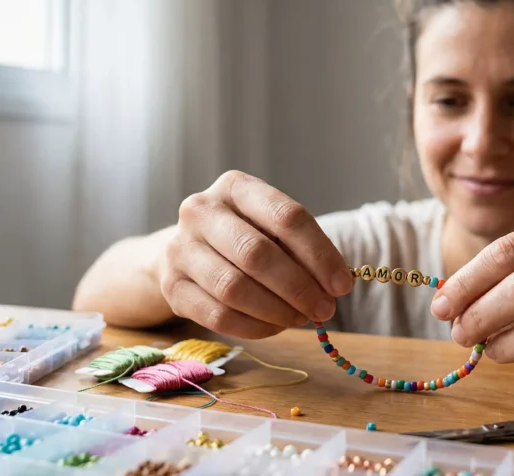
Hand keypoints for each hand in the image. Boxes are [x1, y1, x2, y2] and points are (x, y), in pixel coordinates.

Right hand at [159, 170, 353, 338]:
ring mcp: (179, 248)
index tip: (342, 285)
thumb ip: (300, 250)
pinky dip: (255, 327)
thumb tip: (336, 285)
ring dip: (278, 310)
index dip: (319, 254)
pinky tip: (276, 327)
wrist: (186, 251)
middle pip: (257, 254)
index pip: (286, 216)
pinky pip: (217, 316)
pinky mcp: (171, 286)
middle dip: (299, 287)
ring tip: (302, 318)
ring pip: (234, 288)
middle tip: (326, 309)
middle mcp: (201, 210)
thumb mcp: (270, 228)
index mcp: (235, 186)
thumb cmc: (243, 236)